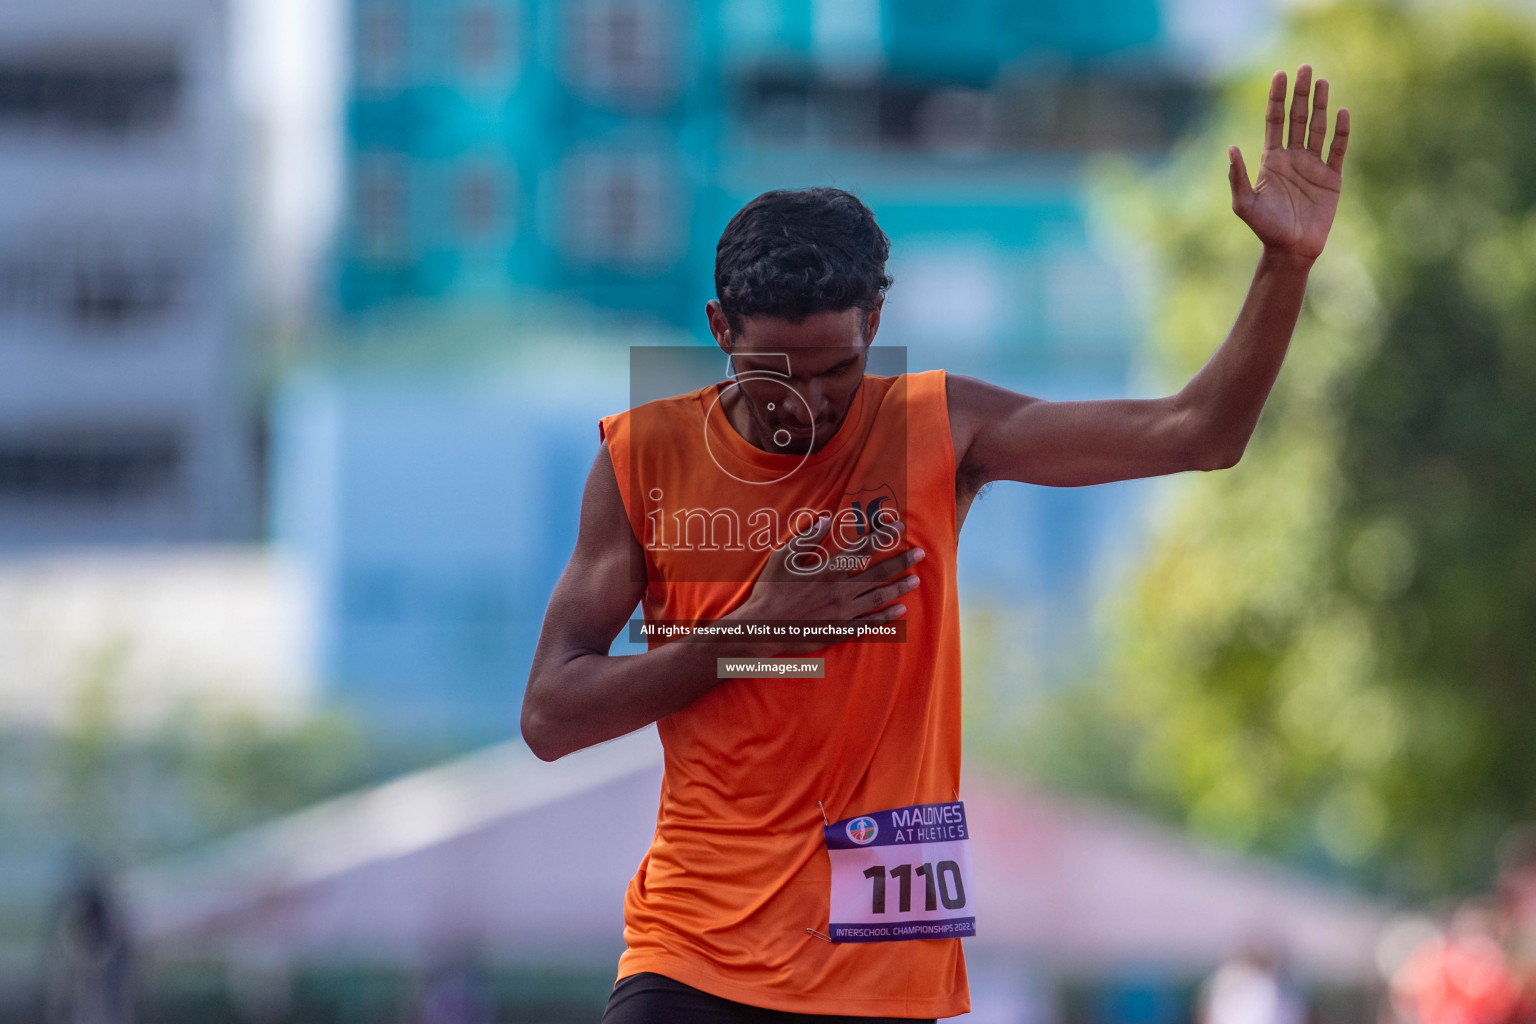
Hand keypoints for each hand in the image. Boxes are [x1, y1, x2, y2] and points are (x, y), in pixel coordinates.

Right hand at [725, 512, 923, 656]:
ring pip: (878, 598)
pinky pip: (869, 623)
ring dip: (899, 588)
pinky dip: (886, 617)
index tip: (898, 526)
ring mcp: (842, 612)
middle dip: (902, 562)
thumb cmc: (770, 591)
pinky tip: (900, 611)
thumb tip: (825, 518)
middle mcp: (840, 590)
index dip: (882, 536)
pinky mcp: (839, 630)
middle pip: (878, 573)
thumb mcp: (783, 558)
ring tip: (915, 580)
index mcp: (827, 570)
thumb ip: (806, 538)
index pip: (862, 548)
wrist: (763, 628)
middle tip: (921, 554)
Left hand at [1229, 64, 1349, 262]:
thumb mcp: (1244, 204)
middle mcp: (1293, 158)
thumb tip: (1231, 148)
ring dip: (1320, 105)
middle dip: (1300, 94)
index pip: (1275, 122)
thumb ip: (1238, 176)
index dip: (1277, 99)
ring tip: (1322, 82)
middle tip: (1305, 68)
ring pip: (1317, 127)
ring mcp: (1313, 166)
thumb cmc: (1265, 229)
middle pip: (1297, 118)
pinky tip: (1341, 112)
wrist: (1291, 249)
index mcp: (1272, 161)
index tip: (1280, 76)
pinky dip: (1341, 132)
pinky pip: (1337, 149)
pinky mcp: (1331, 177)